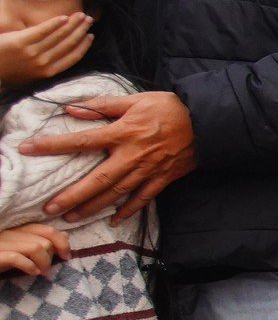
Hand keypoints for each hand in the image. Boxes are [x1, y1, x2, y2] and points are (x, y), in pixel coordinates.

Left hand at [0, 14, 93, 84]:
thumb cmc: (8, 71)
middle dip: (81, 30)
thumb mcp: (31, 74)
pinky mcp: (21, 42)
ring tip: (79, 15)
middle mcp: (43, 63)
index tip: (90, 36)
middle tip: (88, 20)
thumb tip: (59, 51)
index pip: (73, 57)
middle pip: (69, 44)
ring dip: (72, 23)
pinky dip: (55, 23)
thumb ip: (45, 64)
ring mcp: (32, 52)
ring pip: (59, 35)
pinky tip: (63, 17)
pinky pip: (42, 30)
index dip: (84, 45)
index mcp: (48, 72)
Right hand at [0, 224, 70, 276]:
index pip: (46, 229)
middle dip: (52, 255)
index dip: (61, 242)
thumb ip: (41, 241)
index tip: (65, 256)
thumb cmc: (0, 262)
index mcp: (15, 230)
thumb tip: (65, 235)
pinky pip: (17, 257)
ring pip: (35, 247)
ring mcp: (0, 243)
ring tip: (40, 272)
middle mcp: (7, 233)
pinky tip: (32, 273)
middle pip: (44, 239)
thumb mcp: (23, 251)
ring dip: (44, 262)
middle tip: (46, 268)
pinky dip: (29, 266)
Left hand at [22, 91, 196, 221]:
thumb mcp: (135, 100)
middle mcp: (132, 155)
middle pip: (97, 180)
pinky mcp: (163, 178)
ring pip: (116, 193)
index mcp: (123, 133)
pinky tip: (114, 219)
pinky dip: (128, 210)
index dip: (53, 145)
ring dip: (93, 207)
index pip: (82, 141)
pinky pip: (143, 198)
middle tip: (50, 208)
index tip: (29, 149)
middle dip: (72, 195)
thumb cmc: (169, 107)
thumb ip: (102, 105)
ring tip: (71, 218)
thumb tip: (71, 109)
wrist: (207, 122)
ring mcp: (148, 170)